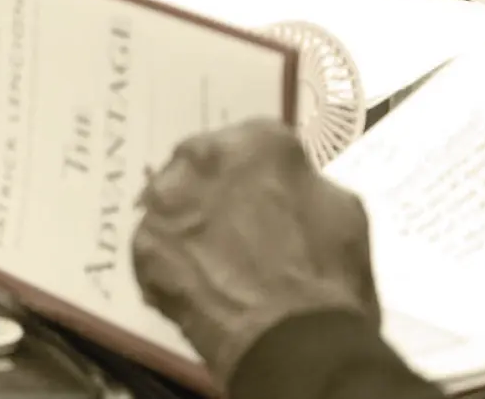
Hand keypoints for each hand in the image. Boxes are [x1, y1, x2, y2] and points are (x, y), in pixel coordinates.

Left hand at [131, 120, 379, 386]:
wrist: (295, 343)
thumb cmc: (331, 276)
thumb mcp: (342, 209)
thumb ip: (302, 182)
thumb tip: (284, 186)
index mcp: (256, 141)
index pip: (250, 142)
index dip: (256, 173)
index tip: (261, 196)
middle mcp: (202, 157)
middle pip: (201, 164)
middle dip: (213, 189)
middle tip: (230, 226)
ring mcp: (166, 201)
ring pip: (171, 203)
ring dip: (187, 222)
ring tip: (209, 259)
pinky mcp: (142, 245)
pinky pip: (155, 246)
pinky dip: (170, 263)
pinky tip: (194, 286)